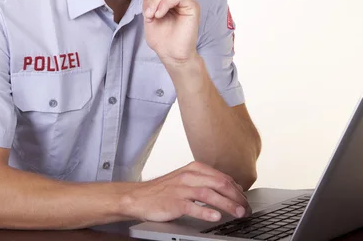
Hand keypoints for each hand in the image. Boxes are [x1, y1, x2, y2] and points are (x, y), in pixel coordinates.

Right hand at [120, 161, 250, 222]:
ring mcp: (180, 189)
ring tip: (238, 213)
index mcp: (193, 169)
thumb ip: (204, 181)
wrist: (139, 197)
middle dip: (236, 196)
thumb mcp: (185, 179)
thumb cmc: (163, 190)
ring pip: (209, 194)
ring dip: (226, 204)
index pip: (221, 176)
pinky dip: (205, 212)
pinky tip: (215, 217)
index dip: (237, 189)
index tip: (246, 200)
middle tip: (246, 208)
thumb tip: (228, 189)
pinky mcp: (173, 202)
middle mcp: (188, 176)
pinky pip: (192, 206)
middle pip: (218, 183)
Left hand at [143, 0, 199, 66]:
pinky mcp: (192, 7)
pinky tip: (159, 15)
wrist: (172, 55)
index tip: (145, 13)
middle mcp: (179, 0)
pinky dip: (165, 4)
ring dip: (157, 1)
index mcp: (168, 2)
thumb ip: (149, 4)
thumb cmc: (162, 40)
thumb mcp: (149, 18)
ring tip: (153, 15)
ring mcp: (186, 2)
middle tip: (148, 14)